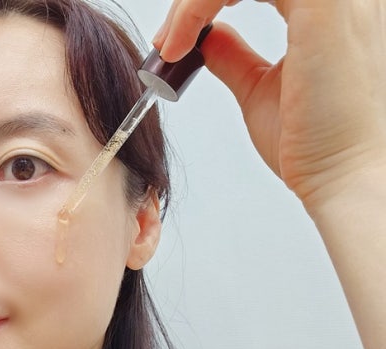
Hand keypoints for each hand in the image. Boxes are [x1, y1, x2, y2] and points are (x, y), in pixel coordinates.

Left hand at [153, 0, 385, 212]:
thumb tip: (206, 37)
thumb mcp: (261, 88)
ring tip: (170, 44)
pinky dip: (199, 5)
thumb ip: (234, 56)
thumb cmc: (314, 142)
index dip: (209, 1)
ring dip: (193, 1)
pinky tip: (181, 42)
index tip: (174, 39)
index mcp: (327, 8)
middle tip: (166, 40)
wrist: (340, 174)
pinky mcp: (323, 7)